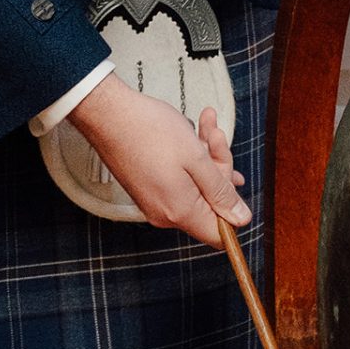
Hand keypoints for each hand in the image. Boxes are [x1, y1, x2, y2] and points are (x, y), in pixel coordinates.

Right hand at [67, 75, 247, 248]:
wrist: (108, 114)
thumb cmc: (149, 130)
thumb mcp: (196, 158)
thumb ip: (220, 191)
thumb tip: (241, 220)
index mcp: (180, 212)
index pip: (219, 234)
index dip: (233, 210)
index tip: (235, 180)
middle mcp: (166, 213)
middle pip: (209, 204)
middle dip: (219, 168)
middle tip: (215, 135)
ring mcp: (155, 200)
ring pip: (196, 186)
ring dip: (206, 155)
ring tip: (206, 125)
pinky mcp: (148, 187)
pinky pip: (180, 179)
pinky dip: (190, 158)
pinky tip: (194, 133)